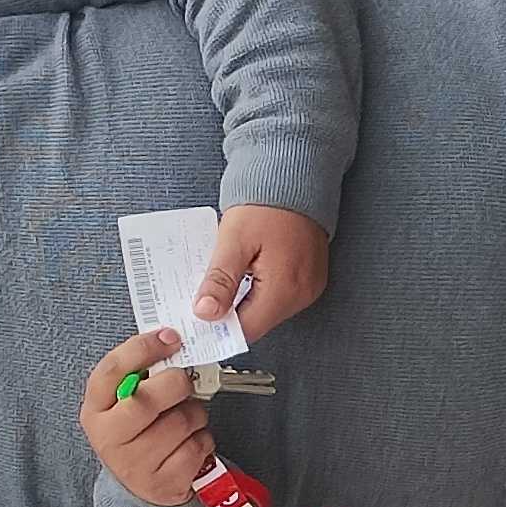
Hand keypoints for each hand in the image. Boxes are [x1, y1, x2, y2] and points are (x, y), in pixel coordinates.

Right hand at [83, 329, 217, 506]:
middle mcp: (108, 437)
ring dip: (195, 413)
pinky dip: (203, 439)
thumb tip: (172, 341)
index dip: (144, 348)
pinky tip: (190, 441)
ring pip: (180, 422)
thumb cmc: (139, 430)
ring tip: (186, 417)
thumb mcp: (126, 401)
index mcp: (95, 408)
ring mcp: (134, 464)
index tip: (171, 338)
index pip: (113, 370)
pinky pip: (197, 447)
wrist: (142, 483)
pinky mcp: (162, 483)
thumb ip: (141, 373)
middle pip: (148, 400)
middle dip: (177, 384)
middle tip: (184, 383)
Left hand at [196, 204, 330, 340]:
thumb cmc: (267, 203)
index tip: (196, 320)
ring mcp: (309, 287)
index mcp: (284, 289)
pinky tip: (241, 276)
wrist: (296, 177)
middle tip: (202, 296)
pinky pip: (278, 296)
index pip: (246, 329)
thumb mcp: (233, 240)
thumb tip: (206, 313)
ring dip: (241, 302)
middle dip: (228, 314)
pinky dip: (257, 291)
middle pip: (257, 322)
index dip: (218, 329)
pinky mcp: (309, 278)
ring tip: (219, 283)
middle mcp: (302, 295)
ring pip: (266, 310)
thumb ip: (220, 280)